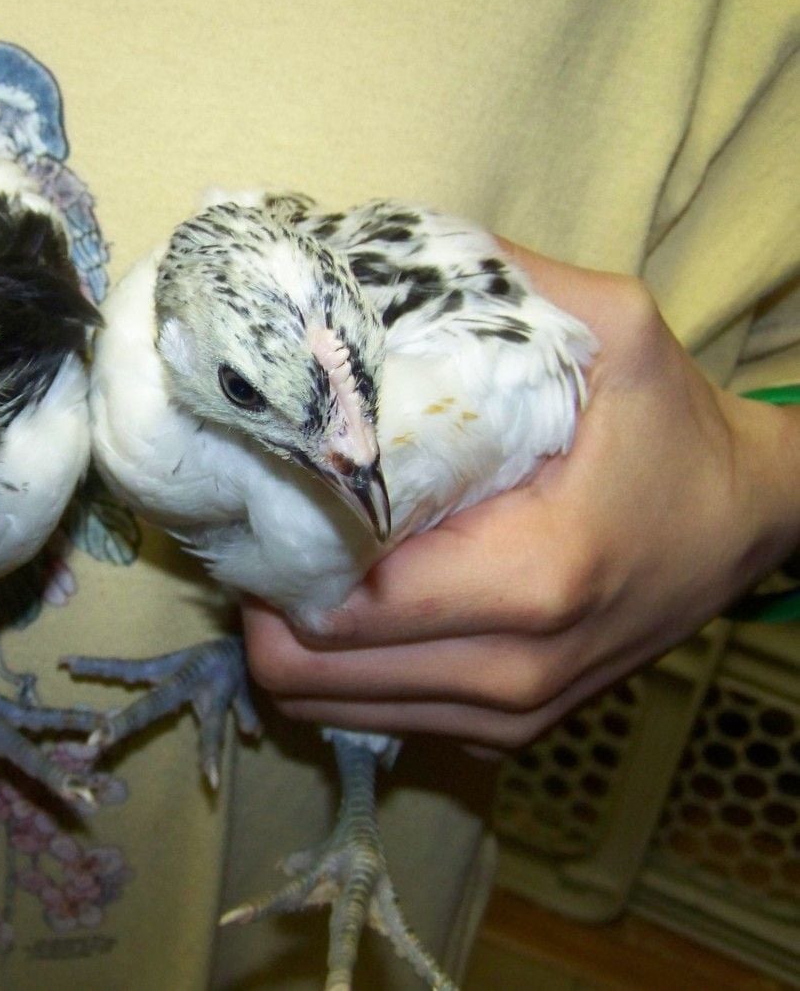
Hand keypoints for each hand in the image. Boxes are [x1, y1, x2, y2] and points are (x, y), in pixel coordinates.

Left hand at [242, 244, 799, 748]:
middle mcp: (511, 670)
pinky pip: (368, 719)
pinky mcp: (500, 734)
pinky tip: (346, 598)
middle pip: (306, 671)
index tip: (258, 489)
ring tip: (297, 554)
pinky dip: (334, 666)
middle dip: (262, 596)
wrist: (746, 520)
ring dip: (288, 635)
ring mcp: (505, 717)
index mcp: (529, 578)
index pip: (337, 602)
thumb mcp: (610, 332)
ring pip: (323, 705)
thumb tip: (364, 270)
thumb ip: (497, 285)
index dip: (274, 547)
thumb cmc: (671, 429)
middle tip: (262, 521)